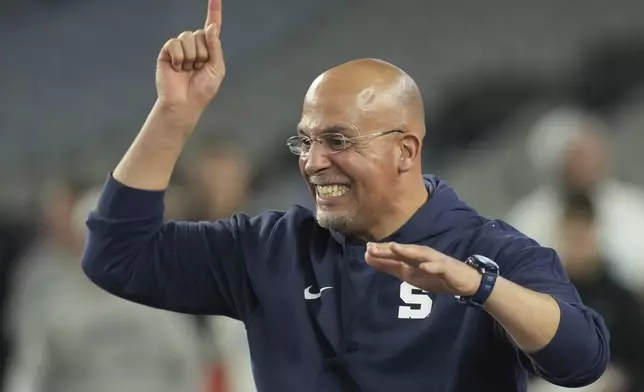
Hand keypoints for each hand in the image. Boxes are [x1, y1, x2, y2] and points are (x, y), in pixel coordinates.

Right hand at [156, 0, 224, 110]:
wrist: (186, 103)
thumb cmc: (203, 89)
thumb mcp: (217, 68)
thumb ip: (215, 47)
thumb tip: (211, 26)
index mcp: (208, 48)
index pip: (211, 26)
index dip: (214, 11)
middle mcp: (194, 46)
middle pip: (200, 33)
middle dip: (203, 53)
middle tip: (198, 69)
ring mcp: (180, 48)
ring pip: (188, 37)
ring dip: (192, 56)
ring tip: (188, 70)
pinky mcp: (167, 52)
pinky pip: (174, 44)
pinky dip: (179, 57)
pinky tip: (178, 69)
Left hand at [365, 242, 481, 295]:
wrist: (463, 281)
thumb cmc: (435, 275)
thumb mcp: (410, 274)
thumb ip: (391, 268)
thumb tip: (370, 259)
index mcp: (412, 259)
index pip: (394, 255)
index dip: (380, 252)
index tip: (365, 249)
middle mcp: (421, 256)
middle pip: (403, 252)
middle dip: (388, 249)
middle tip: (372, 247)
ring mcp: (434, 261)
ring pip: (420, 255)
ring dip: (407, 251)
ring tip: (394, 248)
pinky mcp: (446, 268)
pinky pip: (438, 267)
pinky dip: (431, 265)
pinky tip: (423, 266)